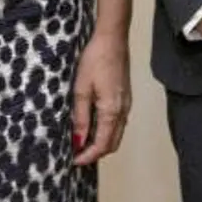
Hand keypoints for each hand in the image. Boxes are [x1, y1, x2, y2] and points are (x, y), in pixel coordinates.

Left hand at [71, 30, 130, 165]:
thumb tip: (79, 141)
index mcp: (112, 111)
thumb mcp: (81, 89)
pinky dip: (106, 131)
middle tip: (76, 154)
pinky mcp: (125, 98)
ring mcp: (126, 105)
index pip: (102, 145)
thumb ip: (81, 117)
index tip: (74, 161)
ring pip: (116, 134)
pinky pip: (118, 123)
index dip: (88, 156)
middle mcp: (123, 111)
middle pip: (112, 143)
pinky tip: (92, 125)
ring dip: (101, 142)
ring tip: (82, 142)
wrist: (112, 40)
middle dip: (95, 153)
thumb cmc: (95, 61)